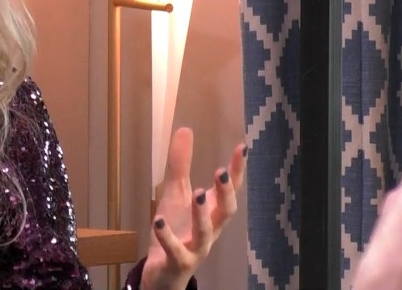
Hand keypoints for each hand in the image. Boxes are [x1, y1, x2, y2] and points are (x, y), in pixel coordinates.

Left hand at [140, 128, 245, 289]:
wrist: (163, 273)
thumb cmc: (176, 230)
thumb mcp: (175, 193)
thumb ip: (180, 164)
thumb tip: (185, 129)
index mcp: (212, 213)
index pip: (229, 190)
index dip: (237, 170)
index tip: (242, 147)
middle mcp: (210, 230)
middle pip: (226, 212)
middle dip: (226, 193)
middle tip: (220, 172)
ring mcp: (196, 248)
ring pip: (205, 233)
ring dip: (202, 214)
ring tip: (199, 194)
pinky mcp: (178, 262)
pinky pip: (175, 250)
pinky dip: (167, 236)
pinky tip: (158, 221)